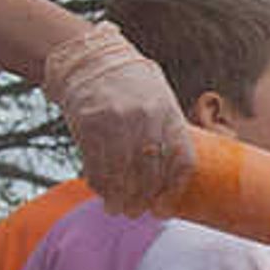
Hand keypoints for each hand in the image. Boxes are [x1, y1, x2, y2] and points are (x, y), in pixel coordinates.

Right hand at [43, 22, 194, 212]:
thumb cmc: (128, 83)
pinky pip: (97, 165)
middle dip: (145, 199)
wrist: (89, 58)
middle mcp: (145, 118)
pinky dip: (99, 184)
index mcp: (168, 112)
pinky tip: (101, 193)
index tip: (164, 205)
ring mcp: (116, 122)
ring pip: (122, 174)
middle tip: (138, 212)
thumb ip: (167, 129)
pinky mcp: (88, 125)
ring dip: (121, 198)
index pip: (181, 159)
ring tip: (119, 210)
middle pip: (150, 172)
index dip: (173, 188)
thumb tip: (172, 175)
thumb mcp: (158, 97)